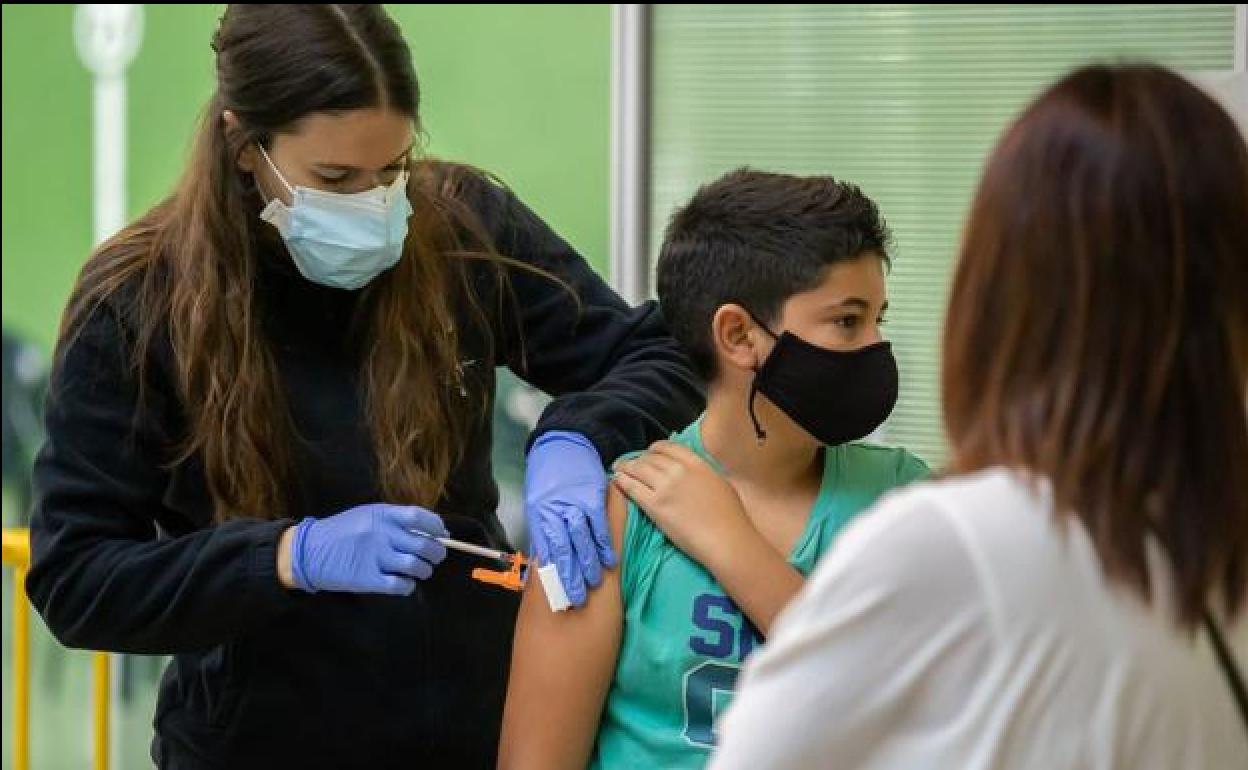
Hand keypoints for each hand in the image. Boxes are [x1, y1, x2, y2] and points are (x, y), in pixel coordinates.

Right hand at [286, 503, 448, 594]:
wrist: (308, 551)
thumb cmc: (342, 532)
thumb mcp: (367, 515)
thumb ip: (395, 521)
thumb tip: (432, 530)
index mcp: (382, 515)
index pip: (421, 517)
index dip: (437, 527)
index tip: (441, 535)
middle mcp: (381, 534)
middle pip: (424, 544)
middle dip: (437, 553)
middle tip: (434, 558)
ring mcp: (374, 556)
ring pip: (416, 566)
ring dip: (424, 571)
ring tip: (419, 571)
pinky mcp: (367, 579)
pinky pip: (400, 585)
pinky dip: (408, 587)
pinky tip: (404, 584)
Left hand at [525, 431, 614, 607]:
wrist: (562, 444)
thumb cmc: (548, 476)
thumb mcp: (537, 502)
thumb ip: (545, 529)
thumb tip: (548, 559)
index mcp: (539, 514)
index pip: (546, 552)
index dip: (554, 575)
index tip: (559, 595)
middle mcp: (554, 510)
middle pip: (563, 550)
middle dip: (571, 577)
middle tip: (577, 598)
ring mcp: (574, 504)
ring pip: (582, 541)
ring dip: (589, 564)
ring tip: (594, 582)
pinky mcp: (592, 497)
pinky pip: (599, 526)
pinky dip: (604, 544)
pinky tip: (609, 559)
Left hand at [612, 440, 753, 566]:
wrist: (726, 539)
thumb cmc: (730, 517)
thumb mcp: (720, 483)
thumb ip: (703, 473)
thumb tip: (695, 471)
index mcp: (696, 463)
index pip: (667, 447)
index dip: (654, 449)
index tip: (649, 453)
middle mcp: (678, 470)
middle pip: (650, 457)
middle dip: (638, 459)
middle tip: (630, 463)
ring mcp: (665, 487)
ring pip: (637, 469)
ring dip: (626, 467)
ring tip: (618, 469)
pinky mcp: (655, 505)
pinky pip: (632, 487)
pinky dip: (622, 481)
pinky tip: (616, 480)